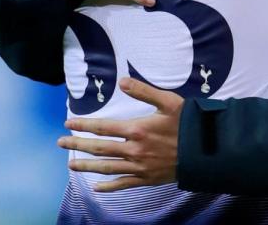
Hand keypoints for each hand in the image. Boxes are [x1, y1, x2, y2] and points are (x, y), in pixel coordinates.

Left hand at [58, 78, 183, 191]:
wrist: (206, 151)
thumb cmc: (188, 123)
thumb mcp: (168, 101)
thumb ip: (143, 91)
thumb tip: (122, 81)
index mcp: (136, 129)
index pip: (102, 127)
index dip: (84, 125)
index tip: (68, 124)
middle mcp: (133, 150)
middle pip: (99, 148)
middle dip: (78, 145)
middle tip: (61, 143)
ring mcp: (139, 167)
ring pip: (106, 167)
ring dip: (87, 166)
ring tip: (71, 164)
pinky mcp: (147, 179)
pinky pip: (123, 184)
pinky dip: (109, 187)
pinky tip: (96, 187)